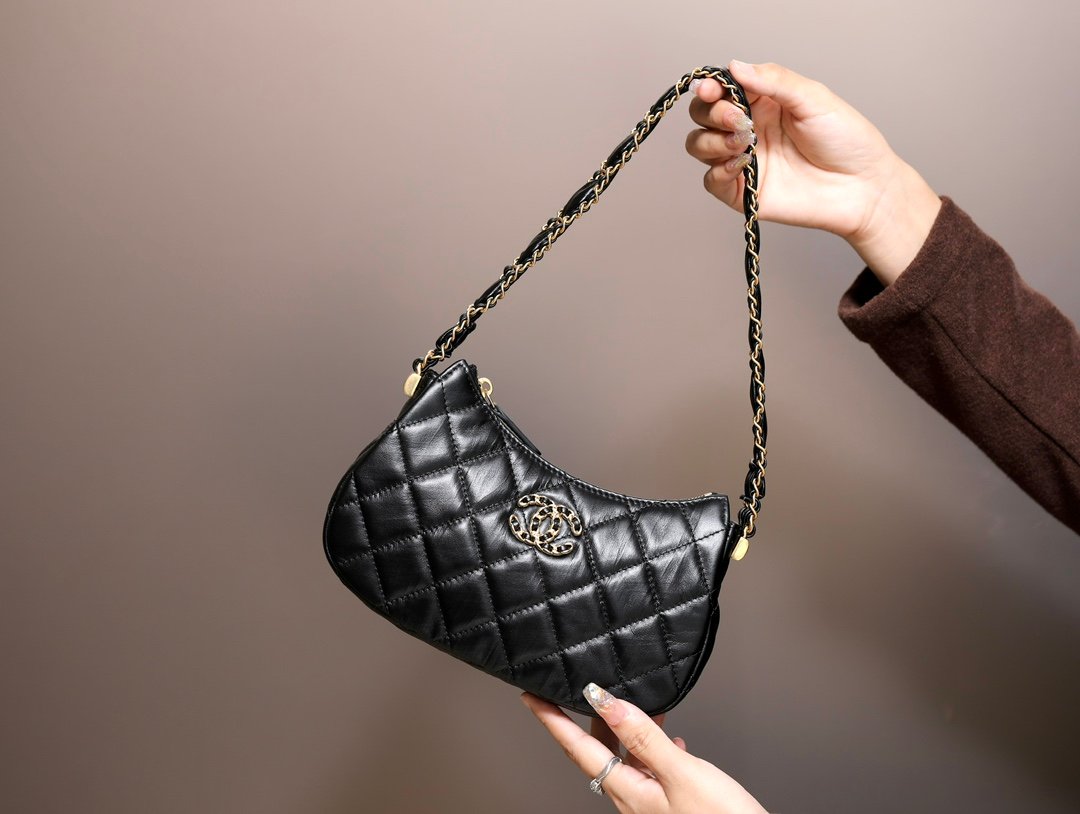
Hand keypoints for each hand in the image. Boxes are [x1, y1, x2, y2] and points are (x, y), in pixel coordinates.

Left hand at [521, 684, 767, 813]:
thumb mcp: (681, 774)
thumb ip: (644, 737)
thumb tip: (606, 702)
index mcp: (628, 791)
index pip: (578, 748)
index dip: (552, 720)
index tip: (532, 696)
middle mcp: (633, 798)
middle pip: (599, 751)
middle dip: (586, 718)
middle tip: (572, 689)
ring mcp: (652, 802)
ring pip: (626, 757)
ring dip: (624, 727)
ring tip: (627, 701)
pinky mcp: (672, 803)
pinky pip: (651, 767)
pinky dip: (653, 745)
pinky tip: (668, 737)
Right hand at [686, 59, 940, 284]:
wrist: (862, 188)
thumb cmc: (847, 141)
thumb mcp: (813, 99)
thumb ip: (774, 80)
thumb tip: (735, 66)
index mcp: (763, 102)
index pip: (721, 89)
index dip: (709, 87)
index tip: (710, 89)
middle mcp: (748, 129)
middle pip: (702, 116)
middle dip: (711, 113)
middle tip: (737, 119)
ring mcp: (743, 161)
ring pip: (699, 145)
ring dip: (712, 140)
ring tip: (743, 143)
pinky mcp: (743, 192)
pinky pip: (711, 180)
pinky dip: (718, 171)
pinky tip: (741, 165)